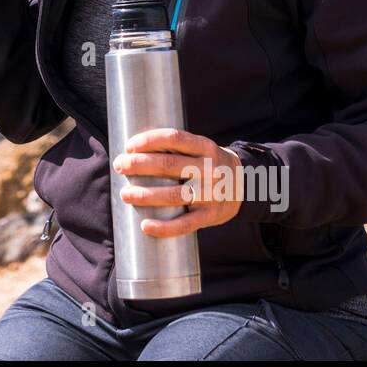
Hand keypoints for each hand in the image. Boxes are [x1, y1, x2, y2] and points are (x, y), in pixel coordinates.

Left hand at [110, 128, 244, 238]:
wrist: (246, 186)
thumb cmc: (208, 165)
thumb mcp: (200, 149)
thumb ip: (175, 148)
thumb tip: (132, 150)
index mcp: (206, 148)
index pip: (174, 138)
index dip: (148, 140)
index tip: (129, 146)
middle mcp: (210, 170)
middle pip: (169, 165)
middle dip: (138, 165)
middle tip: (120, 165)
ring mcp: (212, 194)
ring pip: (174, 195)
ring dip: (145, 195)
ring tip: (125, 194)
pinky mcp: (210, 216)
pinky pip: (185, 224)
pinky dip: (164, 227)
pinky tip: (145, 226)